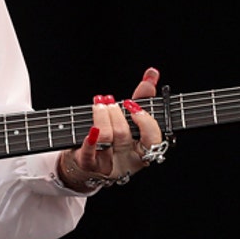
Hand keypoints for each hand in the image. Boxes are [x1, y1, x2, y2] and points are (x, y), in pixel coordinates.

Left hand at [58, 67, 166, 191]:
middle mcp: (128, 159)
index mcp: (143, 150)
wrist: (86, 163)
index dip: (145, 122)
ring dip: (101, 116)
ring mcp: (109, 164)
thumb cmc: (114, 140)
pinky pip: (89, 154)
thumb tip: (152, 73)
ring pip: (106, 139)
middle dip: (115, 113)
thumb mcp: (130, 120)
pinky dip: (90, 139)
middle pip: (124, 135)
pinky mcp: (90, 165)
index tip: (132, 105)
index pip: (153, 139)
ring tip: (98, 105)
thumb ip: (143, 98)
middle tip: (109, 102)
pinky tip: (91, 129)